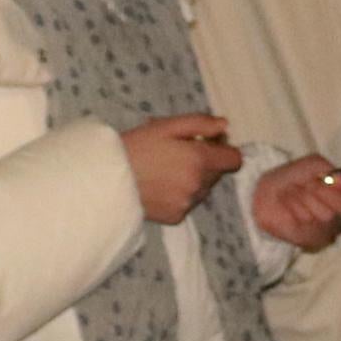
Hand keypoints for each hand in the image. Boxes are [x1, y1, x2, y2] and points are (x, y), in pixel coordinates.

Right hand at [122, 114, 242, 224]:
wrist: (106, 180)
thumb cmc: (135, 147)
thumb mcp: (167, 126)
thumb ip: (200, 124)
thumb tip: (225, 126)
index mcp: (200, 160)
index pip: (234, 159)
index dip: (224, 149)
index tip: (208, 143)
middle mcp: (199, 185)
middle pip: (217, 173)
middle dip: (205, 162)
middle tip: (178, 153)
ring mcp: (188, 203)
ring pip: (203, 189)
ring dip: (193, 179)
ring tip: (165, 170)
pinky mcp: (175, 217)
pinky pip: (187, 203)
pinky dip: (180, 194)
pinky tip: (160, 186)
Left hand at [251, 154, 340, 253]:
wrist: (262, 193)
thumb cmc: (291, 178)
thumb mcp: (315, 164)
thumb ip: (336, 173)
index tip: (335, 179)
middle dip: (322, 192)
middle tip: (307, 186)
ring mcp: (328, 227)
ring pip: (326, 214)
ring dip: (305, 200)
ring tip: (293, 195)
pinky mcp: (313, 239)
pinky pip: (310, 222)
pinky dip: (296, 209)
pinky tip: (289, 208)